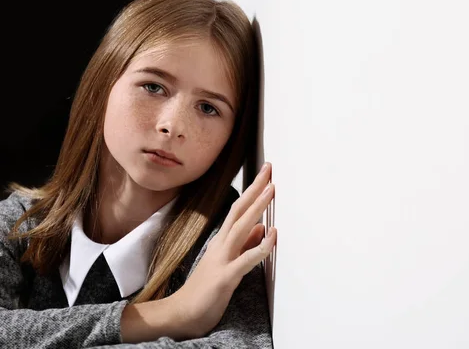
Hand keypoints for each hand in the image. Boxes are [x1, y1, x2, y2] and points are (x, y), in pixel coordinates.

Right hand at [169, 162, 277, 338]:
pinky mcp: (225, 277)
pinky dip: (260, 247)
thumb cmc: (206, 289)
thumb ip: (245, 244)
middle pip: (240, 210)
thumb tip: (263, 227)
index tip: (265, 174)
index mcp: (223, 241)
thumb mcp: (228, 261)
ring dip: (258, 207)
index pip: (239, 209)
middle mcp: (222, 244)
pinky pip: (246, 260)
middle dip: (255, 189)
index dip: (253, 192)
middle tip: (269, 168)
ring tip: (272, 189)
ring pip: (241, 227)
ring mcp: (222, 259)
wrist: (182, 314)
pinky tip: (272, 235)